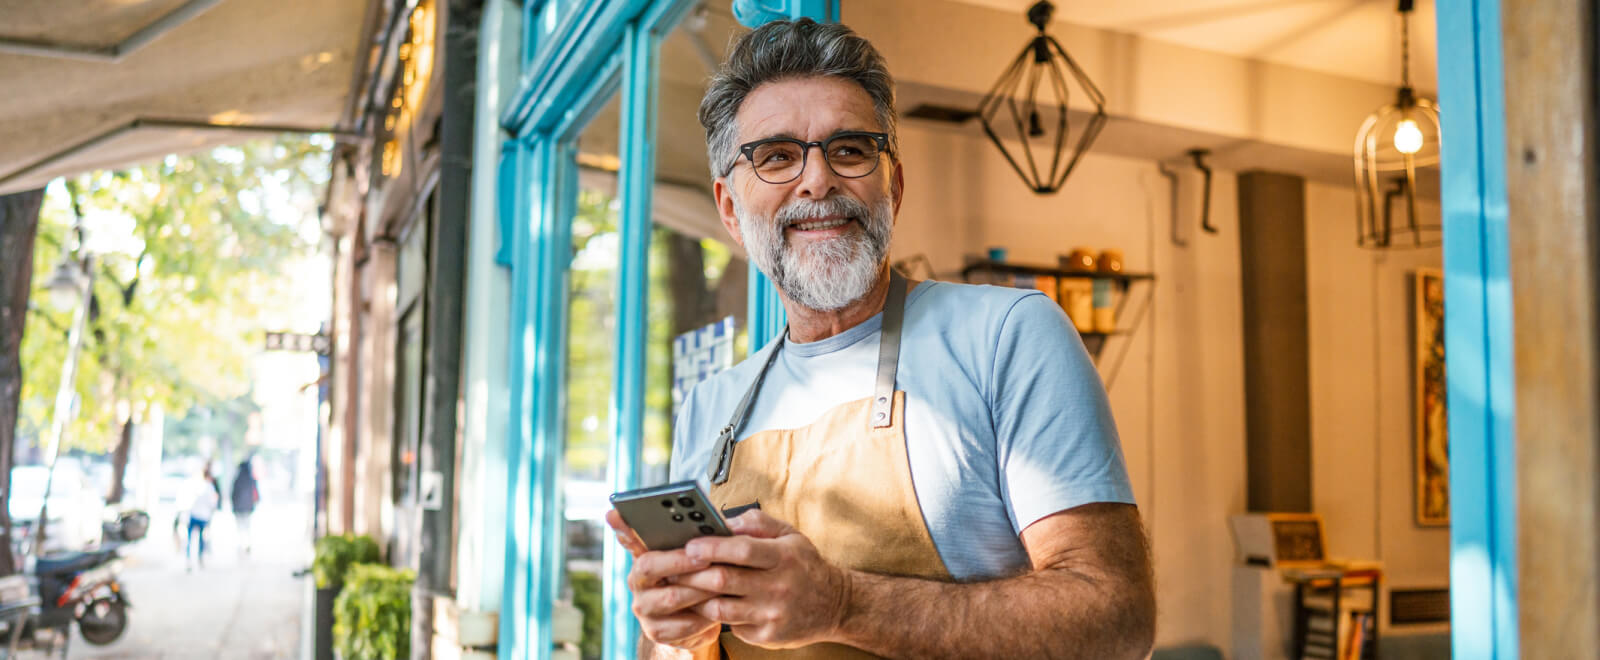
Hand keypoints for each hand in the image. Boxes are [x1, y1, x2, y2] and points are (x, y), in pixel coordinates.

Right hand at [605, 510, 720, 650]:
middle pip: (649, 565)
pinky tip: (718, 610)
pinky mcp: (656, 631)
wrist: (698, 623)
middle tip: (706, 557)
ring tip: (723, 584)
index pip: (629, 538)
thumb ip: (696, 540)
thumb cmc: (697, 581)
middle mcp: (637, 581)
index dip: (622, 527)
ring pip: (672, 597)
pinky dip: (703, 616)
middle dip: (681, 561)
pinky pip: (683, 624)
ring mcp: (644, 607)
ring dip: (700, 590)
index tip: (615, 512)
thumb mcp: (696, 558)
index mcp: (643, 557)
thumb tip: (714, 521)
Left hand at [675, 510, 851, 648]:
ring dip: (695, 597)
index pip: (741, 550)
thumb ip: (757, 523)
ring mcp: (771, 615)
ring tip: (681, 586)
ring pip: (720, 608)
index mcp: (784, 557)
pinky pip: (730, 625)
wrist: (834, 605)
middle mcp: (779, 587)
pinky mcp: (766, 636)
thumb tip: (722, 522)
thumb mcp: (790, 535)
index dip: (711, 548)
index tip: (689, 545)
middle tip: (671, 567)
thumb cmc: (804, 565)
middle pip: (723, 581)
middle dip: (691, 574)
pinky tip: (703, 604)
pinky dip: (714, 614)